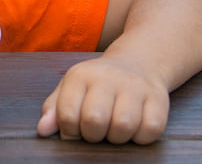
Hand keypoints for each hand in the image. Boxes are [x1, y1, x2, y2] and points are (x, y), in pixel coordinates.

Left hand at [36, 56, 169, 143]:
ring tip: (114, 129)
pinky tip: (135, 128)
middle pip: (94, 121)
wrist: (138, 63)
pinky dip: (141, 137)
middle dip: (93, 136)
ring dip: (117, 138)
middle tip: (96, 132)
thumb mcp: (71, 89)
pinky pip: (151, 130)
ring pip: (123, 127)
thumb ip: (54, 109)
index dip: (70, 132)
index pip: (67, 115)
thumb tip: (43, 130)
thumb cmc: (97, 84)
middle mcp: (107, 78)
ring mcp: (135, 87)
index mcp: (80, 76)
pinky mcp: (158, 98)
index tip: (76, 130)